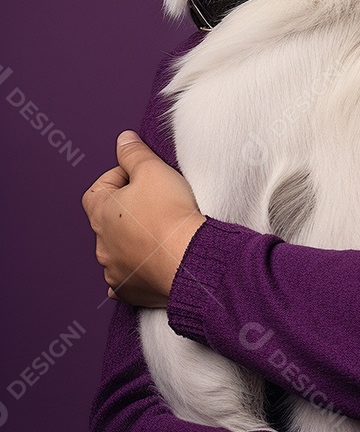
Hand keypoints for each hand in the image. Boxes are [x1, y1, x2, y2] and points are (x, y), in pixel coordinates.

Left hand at [81, 131, 205, 306]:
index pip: (98, 189)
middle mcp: (102, 245)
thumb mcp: (153, 169)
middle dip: (128, 210)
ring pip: (117, 251)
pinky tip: (151, 264)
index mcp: (101, 213)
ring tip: (161, 231)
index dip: (119, 177)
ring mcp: (115, 271)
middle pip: (108, 220)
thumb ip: (134, 153)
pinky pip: (127, 280)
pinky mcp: (132, 291)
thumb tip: (123, 140)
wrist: (189, 258)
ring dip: (133, 241)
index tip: (141, 177)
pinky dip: (137, 271)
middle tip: (157, 201)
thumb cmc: (170, 215)